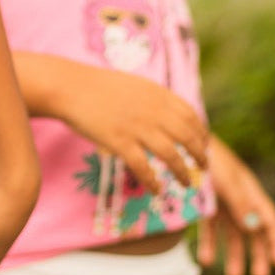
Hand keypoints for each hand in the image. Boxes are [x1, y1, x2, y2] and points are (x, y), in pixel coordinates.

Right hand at [48, 63, 209, 192]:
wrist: (70, 87)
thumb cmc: (97, 86)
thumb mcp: (134, 85)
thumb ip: (153, 99)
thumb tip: (169, 115)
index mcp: (157, 94)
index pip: (190, 115)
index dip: (201, 132)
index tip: (204, 144)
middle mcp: (152, 110)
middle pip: (187, 137)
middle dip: (199, 155)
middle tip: (203, 167)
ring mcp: (136, 127)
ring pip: (171, 155)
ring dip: (182, 172)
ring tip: (187, 184)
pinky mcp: (119, 142)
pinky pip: (143, 167)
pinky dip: (153, 181)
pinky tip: (157, 190)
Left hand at [198, 136, 274, 274]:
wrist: (183, 141)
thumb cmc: (208, 158)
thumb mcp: (225, 179)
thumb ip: (239, 202)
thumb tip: (254, 229)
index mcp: (250, 191)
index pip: (270, 220)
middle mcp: (239, 199)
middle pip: (254, 231)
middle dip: (259, 255)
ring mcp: (221, 202)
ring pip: (233, 234)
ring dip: (234, 255)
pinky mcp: (204, 203)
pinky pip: (211, 228)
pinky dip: (210, 244)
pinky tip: (206, 260)